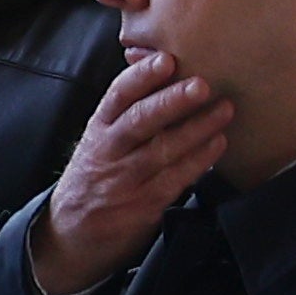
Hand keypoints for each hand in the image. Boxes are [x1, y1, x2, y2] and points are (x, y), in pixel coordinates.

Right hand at [32, 49, 230, 294]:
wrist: (71, 233)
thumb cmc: (95, 176)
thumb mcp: (99, 140)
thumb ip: (126, 110)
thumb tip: (155, 64)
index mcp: (98, 129)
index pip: (116, 97)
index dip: (140, 77)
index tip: (165, 60)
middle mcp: (108, 152)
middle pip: (139, 122)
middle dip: (171, 101)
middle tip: (201, 85)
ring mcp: (124, 180)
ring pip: (161, 150)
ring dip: (197, 128)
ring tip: (224, 109)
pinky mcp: (142, 206)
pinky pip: (174, 179)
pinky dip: (198, 160)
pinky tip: (218, 144)